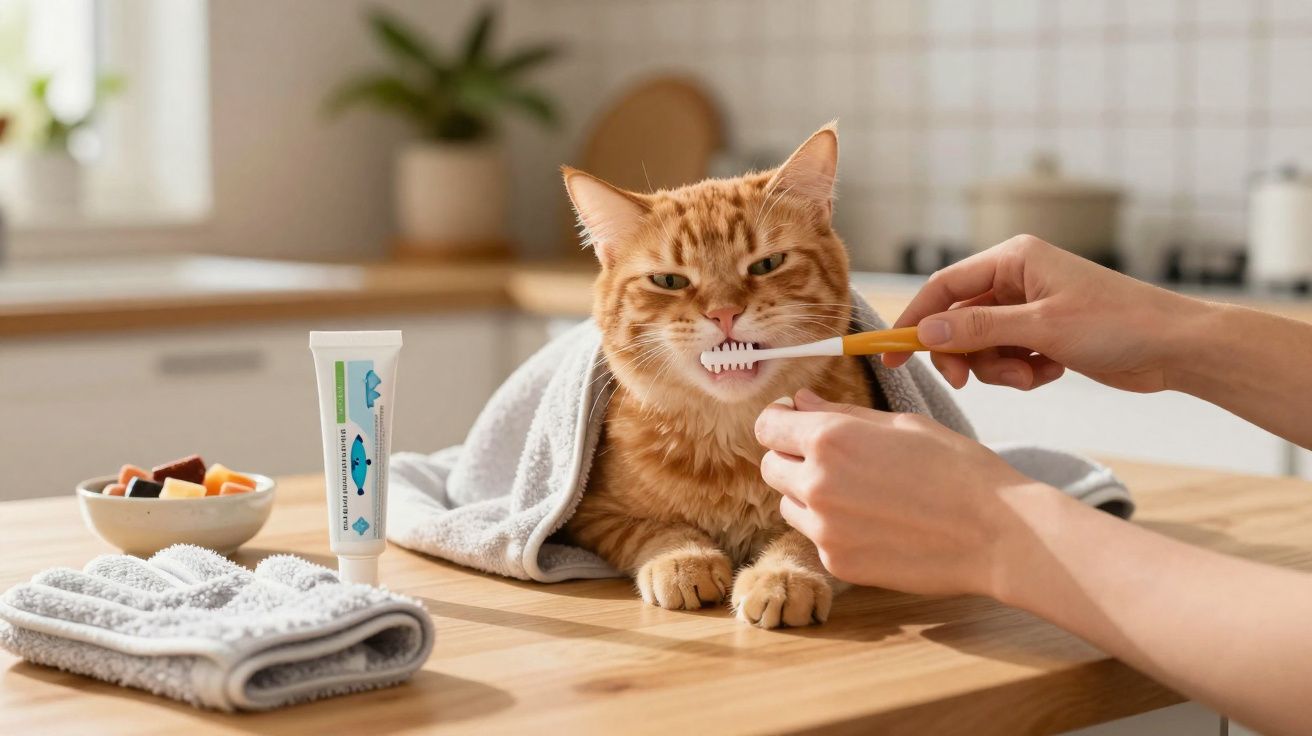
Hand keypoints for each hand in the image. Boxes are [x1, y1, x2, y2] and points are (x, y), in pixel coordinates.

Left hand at [754, 389, 1054, 595]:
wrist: (996, 533)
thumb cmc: (957, 468)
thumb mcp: (901, 425)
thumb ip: (841, 413)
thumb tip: (799, 401)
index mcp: (830, 439)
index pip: (767, 427)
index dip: (779, 422)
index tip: (793, 423)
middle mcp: (816, 483)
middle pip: (770, 467)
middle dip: (791, 458)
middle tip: (832, 459)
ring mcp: (824, 529)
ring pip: (789, 505)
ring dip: (808, 495)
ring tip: (860, 492)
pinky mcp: (838, 563)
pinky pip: (817, 538)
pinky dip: (834, 529)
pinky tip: (875, 523)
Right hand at [884, 235, 1207, 392]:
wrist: (1177, 348)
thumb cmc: (1117, 324)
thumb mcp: (1040, 329)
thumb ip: (978, 331)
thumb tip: (925, 333)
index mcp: (1013, 259)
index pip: (944, 286)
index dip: (914, 318)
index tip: (893, 352)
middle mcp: (1018, 278)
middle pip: (959, 319)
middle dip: (964, 354)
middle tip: (966, 381)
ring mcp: (1031, 307)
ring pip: (983, 344)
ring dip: (999, 368)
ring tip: (1032, 376)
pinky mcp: (1045, 334)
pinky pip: (1009, 356)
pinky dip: (1022, 371)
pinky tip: (1051, 371)